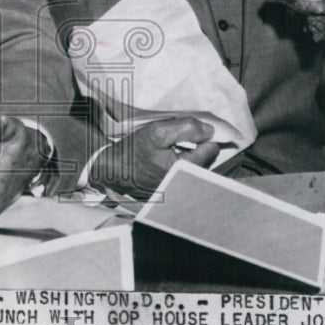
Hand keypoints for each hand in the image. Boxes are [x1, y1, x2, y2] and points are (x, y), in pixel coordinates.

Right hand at [89, 117, 218, 199]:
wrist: (112, 170)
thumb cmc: (133, 151)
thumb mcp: (158, 131)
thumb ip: (187, 128)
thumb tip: (210, 130)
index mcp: (185, 168)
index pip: (212, 149)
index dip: (201, 137)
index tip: (186, 135)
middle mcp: (186, 185)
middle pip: (207, 160)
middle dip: (195, 148)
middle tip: (175, 143)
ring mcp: (181, 192)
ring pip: (197, 169)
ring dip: (189, 158)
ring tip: (169, 153)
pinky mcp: (174, 196)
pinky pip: (187, 178)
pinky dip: (181, 168)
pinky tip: (165, 164)